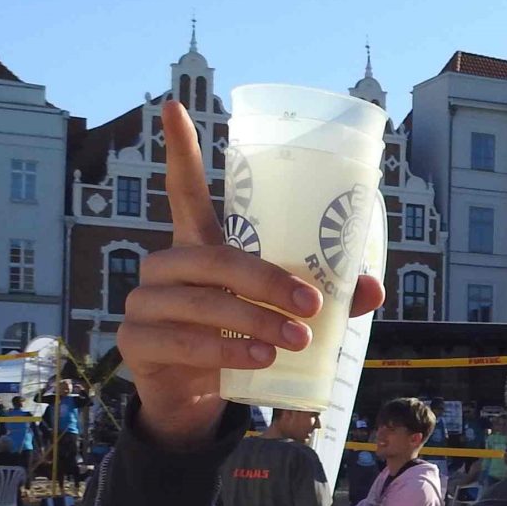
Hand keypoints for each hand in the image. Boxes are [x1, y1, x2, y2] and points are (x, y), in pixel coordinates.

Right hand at [118, 100, 385, 448]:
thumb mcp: (281, 317)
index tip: (173, 104)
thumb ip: (324, 300)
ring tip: (294, 341)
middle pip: (212, 258)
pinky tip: (258, 360)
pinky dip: (225, 352)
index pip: (184, 190)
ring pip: (200, 302)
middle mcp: (166, 267)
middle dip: (267, 280)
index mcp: (199, 246)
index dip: (180, 150)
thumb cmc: (240, 341)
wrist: (194, 401)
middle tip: (312, 304)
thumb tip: (372, 287)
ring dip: (253, 321)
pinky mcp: (135, 343)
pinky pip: (182, 343)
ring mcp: (144, 303)